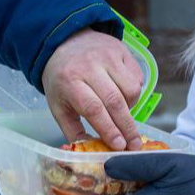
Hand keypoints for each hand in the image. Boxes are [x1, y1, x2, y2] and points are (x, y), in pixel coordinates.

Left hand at [41, 28, 143, 150]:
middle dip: (127, 127)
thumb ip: (73, 130)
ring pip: (131, 89)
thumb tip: (90, 153)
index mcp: (69, 81)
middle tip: (134, 145)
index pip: (93, 108)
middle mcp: (89, 66)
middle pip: (115, 101)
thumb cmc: (61, 79)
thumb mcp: (58, 105)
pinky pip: (137, 77)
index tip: (119, 146)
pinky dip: (134, 92)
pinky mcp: (121, 49)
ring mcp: (107, 55)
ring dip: (131, 107)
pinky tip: (123, 95)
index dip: (109, 128)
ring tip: (121, 113)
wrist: (63, 42)